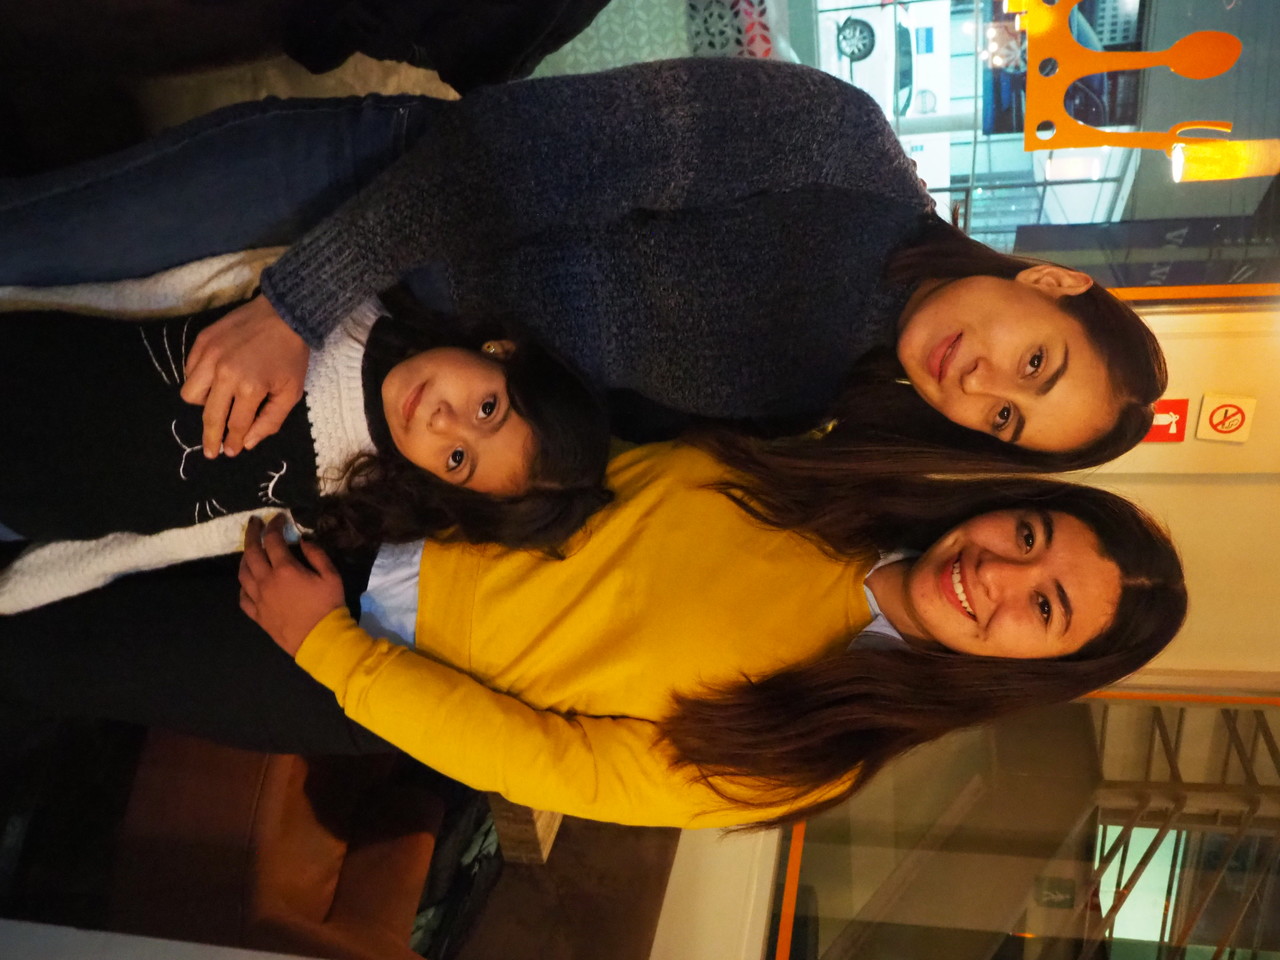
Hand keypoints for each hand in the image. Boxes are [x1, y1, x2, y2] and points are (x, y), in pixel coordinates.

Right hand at [181, 293, 310, 457]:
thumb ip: (270, 421)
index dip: (231, 443)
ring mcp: (209, 356)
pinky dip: (198, 380)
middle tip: (210, 451)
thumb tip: (246, 443)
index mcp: (250, 388)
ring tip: (216, 407)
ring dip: (203, 405)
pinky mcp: (202, 341)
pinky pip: (189, 371)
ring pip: (190, 394)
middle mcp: (224, 374)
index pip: (235, 425)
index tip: (229, 453)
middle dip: (210, 437)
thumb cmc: (291, 355)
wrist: (283, 314)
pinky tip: (213, 381)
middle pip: (210, 416)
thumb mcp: (291, 392)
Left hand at [239, 515, 344, 656]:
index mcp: (285, 569)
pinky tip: (249, 582)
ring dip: (244, 558)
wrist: (320, 639)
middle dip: (252, 534)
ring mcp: (259, 599)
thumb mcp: (331, 576)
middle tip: (254, 523)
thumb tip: (303, 540)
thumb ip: (317, 555)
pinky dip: (244, 585)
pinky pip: (243, 597)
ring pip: (243, 573)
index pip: (273, 540)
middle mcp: (266, 581)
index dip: (274, 525)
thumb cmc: (328, 606)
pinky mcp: (257, 615)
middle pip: (252, 552)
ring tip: (250, 551)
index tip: (278, 517)